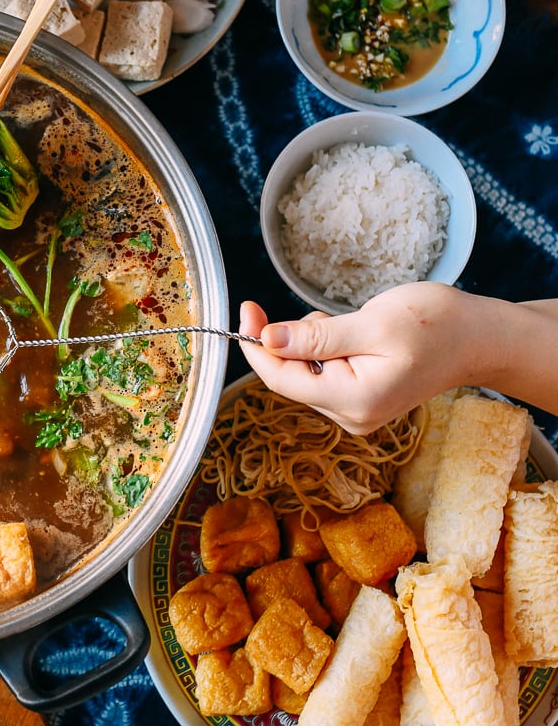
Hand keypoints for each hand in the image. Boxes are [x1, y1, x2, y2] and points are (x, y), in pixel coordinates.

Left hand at [238, 286, 491, 433]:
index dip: (257, 346)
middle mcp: (352, 415)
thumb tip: (268, 340)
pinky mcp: (363, 401)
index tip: (246, 310)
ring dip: (310, 345)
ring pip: (307, 376)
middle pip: (291, 379)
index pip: (282, 380)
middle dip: (285, 343)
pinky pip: (325, 375)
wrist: (480, 338)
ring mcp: (357, 412)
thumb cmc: (437, 325)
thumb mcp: (372, 323)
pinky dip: (326, 350)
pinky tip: (352, 335)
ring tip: (350, 324)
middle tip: (295, 310)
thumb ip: (317, 337)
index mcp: (354, 400)